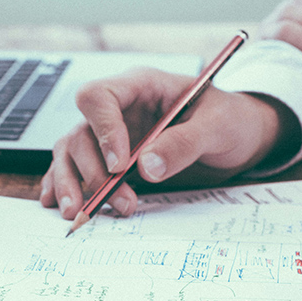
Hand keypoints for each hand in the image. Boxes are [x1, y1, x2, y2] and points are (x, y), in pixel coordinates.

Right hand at [40, 68, 294, 218]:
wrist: (241, 137)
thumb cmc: (231, 120)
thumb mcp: (218, 126)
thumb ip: (184, 143)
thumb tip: (146, 167)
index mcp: (141, 86)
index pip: (99, 97)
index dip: (103, 130)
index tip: (120, 165)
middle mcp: (119, 109)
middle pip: (81, 132)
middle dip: (93, 170)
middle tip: (120, 201)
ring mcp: (112, 135)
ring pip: (72, 152)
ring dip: (72, 183)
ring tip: (78, 213)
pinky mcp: (112, 159)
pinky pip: (77, 168)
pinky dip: (66, 186)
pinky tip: (60, 204)